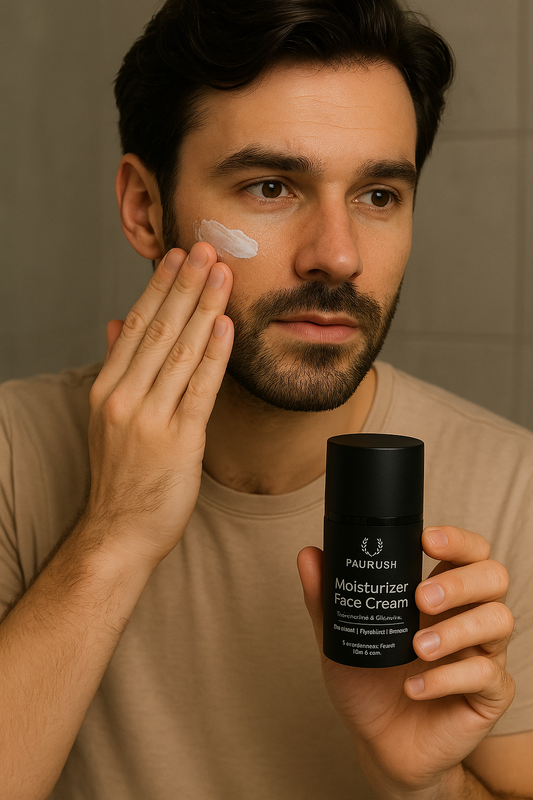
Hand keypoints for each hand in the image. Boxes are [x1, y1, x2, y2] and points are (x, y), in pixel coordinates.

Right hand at [84, 244, 232, 565]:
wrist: (118, 531)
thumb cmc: (121, 476)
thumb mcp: (108, 417)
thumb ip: (117, 368)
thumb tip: (115, 324)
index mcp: (108, 389)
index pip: (135, 325)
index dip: (159, 287)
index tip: (178, 256)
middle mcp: (125, 398)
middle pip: (158, 329)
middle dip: (185, 284)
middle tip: (206, 247)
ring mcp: (150, 419)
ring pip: (180, 351)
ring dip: (203, 308)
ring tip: (221, 273)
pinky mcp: (178, 441)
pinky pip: (199, 389)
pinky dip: (214, 355)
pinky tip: (226, 326)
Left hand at [298, 526, 514, 796]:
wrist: (378, 743)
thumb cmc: (367, 683)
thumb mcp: (341, 637)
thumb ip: (327, 598)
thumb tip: (309, 554)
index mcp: (441, 593)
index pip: (468, 552)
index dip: (457, 540)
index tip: (426, 540)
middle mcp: (468, 617)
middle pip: (493, 577)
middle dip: (460, 582)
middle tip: (420, 598)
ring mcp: (483, 654)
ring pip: (498, 621)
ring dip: (456, 630)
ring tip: (416, 647)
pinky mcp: (488, 695)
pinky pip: (485, 676)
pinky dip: (446, 679)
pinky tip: (414, 686)